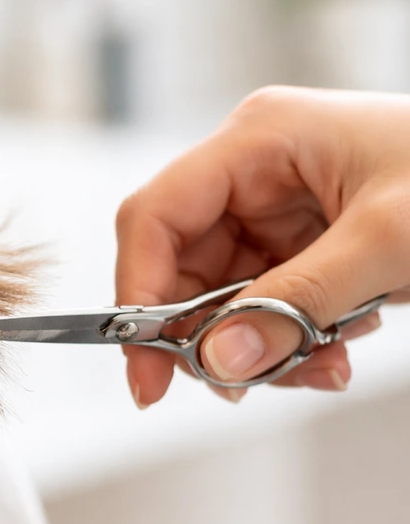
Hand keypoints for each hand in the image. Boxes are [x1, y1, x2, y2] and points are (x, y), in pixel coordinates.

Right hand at [115, 87, 409, 407]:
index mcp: (259, 139)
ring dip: (255, 345)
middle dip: (209, 332)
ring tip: (315, 368)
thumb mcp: (389, 242)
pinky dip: (285, 340)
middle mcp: (254, 170)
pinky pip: (261, 302)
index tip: (148, 369)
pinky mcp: (300, 241)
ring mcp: (275, 207)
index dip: (138, 293)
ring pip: (220, 294)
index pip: (155, 217)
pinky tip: (329, 353)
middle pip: (181, 264)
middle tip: (240, 383)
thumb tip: (219, 360)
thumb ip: (297, 303)